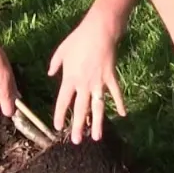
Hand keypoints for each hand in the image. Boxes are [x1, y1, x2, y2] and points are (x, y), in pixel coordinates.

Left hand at [48, 9, 126, 143]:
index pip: (63, 102)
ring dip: (97, 123)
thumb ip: (55, 64)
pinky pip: (116, 93)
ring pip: (98, 107)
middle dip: (78, 127)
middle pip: (80, 110)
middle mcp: (84, 84)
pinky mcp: (111, 78)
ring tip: (97, 137)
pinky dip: (119, 104)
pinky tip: (122, 114)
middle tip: (76, 141)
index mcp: (70, 78)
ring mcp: (99, 83)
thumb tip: (51, 74)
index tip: (57, 127)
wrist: (99, 32)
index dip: (60, 115)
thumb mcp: (61, 51)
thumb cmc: (78, 39)